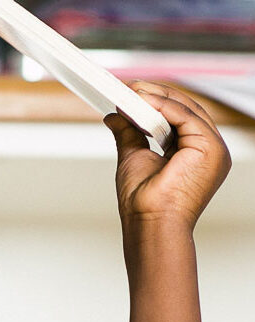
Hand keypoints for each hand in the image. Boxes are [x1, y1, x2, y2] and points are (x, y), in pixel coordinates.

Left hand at [108, 83, 230, 231]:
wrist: (150, 225)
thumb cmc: (144, 205)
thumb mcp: (133, 158)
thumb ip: (129, 134)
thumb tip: (115, 116)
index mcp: (195, 154)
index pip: (179, 119)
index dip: (157, 103)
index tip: (132, 94)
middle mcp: (209, 150)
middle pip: (186, 111)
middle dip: (157, 96)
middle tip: (130, 88)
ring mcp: (214, 149)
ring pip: (187, 111)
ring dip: (157, 98)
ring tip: (131, 92)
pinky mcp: (211, 148)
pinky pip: (187, 117)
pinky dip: (163, 107)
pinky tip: (143, 101)